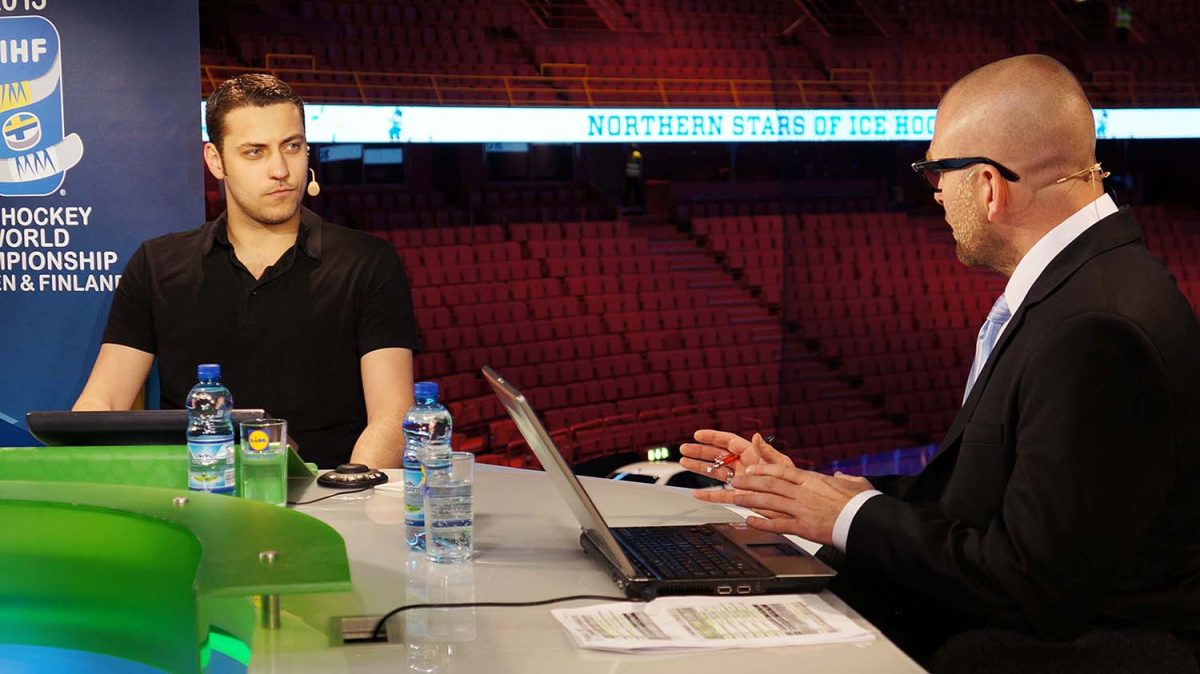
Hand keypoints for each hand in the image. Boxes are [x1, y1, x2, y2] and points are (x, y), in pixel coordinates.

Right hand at [680, 431, 793, 516]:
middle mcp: (744, 466)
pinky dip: (709, 495)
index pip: (729, 442)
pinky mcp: (741, 496)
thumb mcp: (782, 466)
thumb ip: (768, 452)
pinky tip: (697, 494)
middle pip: (718, 455)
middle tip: (685, 449)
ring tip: (684, 462)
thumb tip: (756, 436)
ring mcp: (741, 481)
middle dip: (701, 451)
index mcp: (753, 455)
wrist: (797, 507)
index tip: (698, 435)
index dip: (713, 437)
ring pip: (716, 472)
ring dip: (700, 468)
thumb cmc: (794, 485)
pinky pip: (721, 494)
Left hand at [715, 463, 875, 545]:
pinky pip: (777, 524)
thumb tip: (841, 476)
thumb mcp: (854, 484)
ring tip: (734, 498)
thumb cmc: (861, 503)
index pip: (781, 471)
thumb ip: (844, 479)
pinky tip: (749, 521)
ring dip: (749, 499)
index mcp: (812, 480)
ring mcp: (800, 509)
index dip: (763, 469)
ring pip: (768, 502)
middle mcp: (802, 493)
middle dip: (749, 483)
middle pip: (769, 484)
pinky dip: (761, 523)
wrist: (865, 520)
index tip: (751, 469)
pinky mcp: (802, 527)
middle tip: (735, 482)